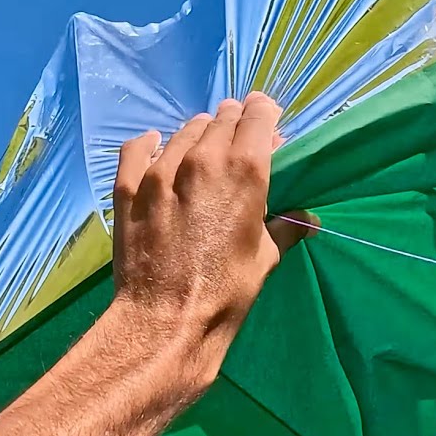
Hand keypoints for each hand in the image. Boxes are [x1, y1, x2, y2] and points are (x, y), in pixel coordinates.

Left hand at [111, 92, 312, 393]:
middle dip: (235, 124)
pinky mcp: (129, 187)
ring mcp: (160, 170)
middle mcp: (203, 159)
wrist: (164, 321)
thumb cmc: (226, 293)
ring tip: (202, 151)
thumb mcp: (265, 259)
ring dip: (199, 135)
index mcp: (245, 171)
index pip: (259, 115)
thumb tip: (306, 219)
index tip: (267, 122)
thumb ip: (285, 228)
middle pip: (222, 118)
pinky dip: (151, 144)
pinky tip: (155, 147)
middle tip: (239, 140)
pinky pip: (138, 147)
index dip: (265, 114)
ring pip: (185, 130)